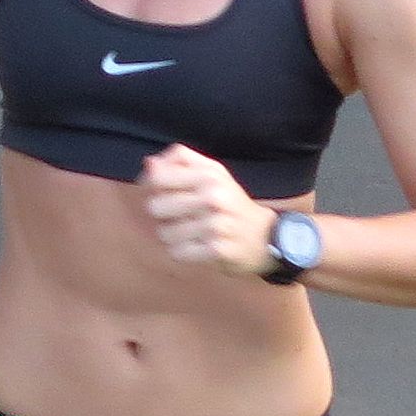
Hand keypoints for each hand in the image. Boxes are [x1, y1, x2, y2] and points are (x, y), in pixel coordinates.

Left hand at [138, 144, 274, 276]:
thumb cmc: (232, 204)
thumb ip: (183, 163)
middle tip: (179, 217)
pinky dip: (182, 252)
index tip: (157, 192)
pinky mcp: (217, 249)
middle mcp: (213, 197)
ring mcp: (216, 224)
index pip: (159, 175)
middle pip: (156, 206)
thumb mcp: (214, 175)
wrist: (266, 237)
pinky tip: (195, 248)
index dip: (149, 185)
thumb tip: (149, 164)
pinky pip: (178, 252)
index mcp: (210, 175)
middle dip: (162, 216)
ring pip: (165, 232)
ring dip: (173, 237)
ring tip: (190, 234)